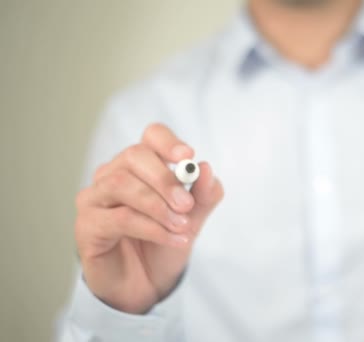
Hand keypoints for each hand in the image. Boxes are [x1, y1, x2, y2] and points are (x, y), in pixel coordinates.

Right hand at [74, 123, 223, 313]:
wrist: (147, 285)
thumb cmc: (164, 244)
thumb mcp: (192, 219)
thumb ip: (203, 195)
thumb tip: (205, 169)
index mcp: (141, 166)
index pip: (151, 136)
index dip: (168, 142)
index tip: (187, 156)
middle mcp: (113, 174)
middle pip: (134, 156)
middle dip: (164, 179)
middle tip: (186, 205)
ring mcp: (95, 198)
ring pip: (121, 184)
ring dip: (157, 206)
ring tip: (182, 226)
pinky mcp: (86, 225)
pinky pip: (118, 218)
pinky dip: (151, 228)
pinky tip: (174, 239)